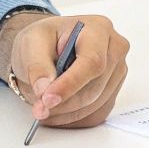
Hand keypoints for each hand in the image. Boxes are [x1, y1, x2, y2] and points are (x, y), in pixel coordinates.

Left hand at [0, 13, 129, 127]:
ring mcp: (117, 74)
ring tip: (43, 104)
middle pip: (94, 87)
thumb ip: (37, 66)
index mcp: (98, 29)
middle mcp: (114, 50)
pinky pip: (94, 115)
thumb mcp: (31, 42)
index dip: (70, 84)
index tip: (48, 99)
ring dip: (65, 112)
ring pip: (94, 105)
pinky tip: (56, 109)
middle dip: (63, 102)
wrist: (49, 48)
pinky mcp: (113, 94)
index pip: (92, 62)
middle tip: (38, 105)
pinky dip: (72, 118)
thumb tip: (44, 90)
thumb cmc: (45, 39)